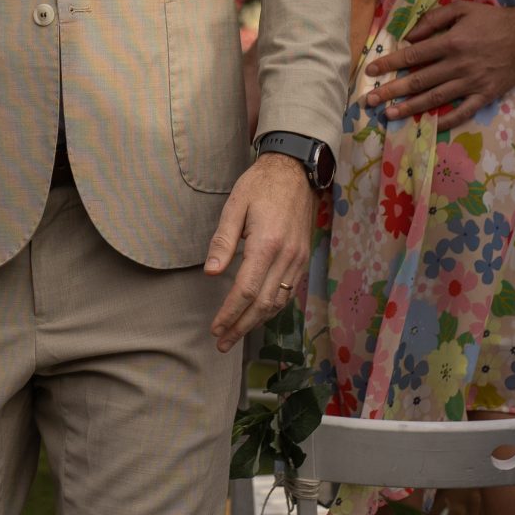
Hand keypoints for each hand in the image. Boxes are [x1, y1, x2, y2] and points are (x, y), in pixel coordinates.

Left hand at [205, 154, 317, 352]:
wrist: (295, 171)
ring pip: (278, 302)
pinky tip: (259, 315)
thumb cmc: (261, 185)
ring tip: (236, 335)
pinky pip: (289, 292)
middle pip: (263, 304)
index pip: (246, 291)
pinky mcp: (303, 258)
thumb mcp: (235, 206)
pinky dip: (272, 308)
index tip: (216, 328)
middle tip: (222, 343)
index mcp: (267, 244)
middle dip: (241, 326)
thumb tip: (211, 274)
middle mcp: (286, 257)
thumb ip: (223, 242)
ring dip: (257, 322)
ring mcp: (298, 259)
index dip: (230, 313)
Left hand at [365, 1, 514, 127]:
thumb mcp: (462, 8)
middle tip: (370, 100)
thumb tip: (409, 38)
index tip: (371, 72)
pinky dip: (446, 120)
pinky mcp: (485, 95)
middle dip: (391, 91)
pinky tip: (429, 126)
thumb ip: (433, 20)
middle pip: (418, 81)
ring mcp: (472, 83)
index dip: (389, 64)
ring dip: (410, 108)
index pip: (412, 56)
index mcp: (450, 42)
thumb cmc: (492, 19)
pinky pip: (463, 112)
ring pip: (435, 98)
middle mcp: (458, 65)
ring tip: (389, 114)